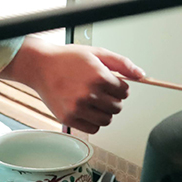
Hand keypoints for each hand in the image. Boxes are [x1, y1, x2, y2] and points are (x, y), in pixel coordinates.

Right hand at [0, 36, 143, 134]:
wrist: (40, 65)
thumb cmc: (67, 58)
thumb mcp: (96, 53)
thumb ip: (121, 64)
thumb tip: (141, 75)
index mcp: (98, 76)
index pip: (124, 92)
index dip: (118, 87)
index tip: (110, 83)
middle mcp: (89, 93)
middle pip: (117, 107)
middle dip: (113, 99)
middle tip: (100, 91)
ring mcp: (78, 107)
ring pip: (107, 120)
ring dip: (104, 112)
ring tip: (93, 100)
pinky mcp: (69, 118)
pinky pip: (93, 129)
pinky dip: (93, 121)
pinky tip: (85, 108)